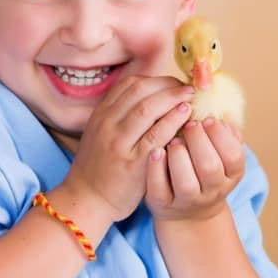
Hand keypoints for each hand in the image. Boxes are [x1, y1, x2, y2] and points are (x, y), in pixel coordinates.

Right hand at [63, 74, 196, 222]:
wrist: (86, 198)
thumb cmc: (100, 167)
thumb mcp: (101, 133)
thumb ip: (120, 115)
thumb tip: (153, 98)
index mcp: (101, 114)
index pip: (130, 84)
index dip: (157, 80)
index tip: (174, 83)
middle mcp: (107, 123)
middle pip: (140, 90)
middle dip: (168, 85)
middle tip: (188, 88)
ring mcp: (118, 141)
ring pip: (148, 108)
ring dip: (173, 98)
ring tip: (191, 98)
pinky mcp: (132, 162)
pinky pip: (155, 134)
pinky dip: (172, 121)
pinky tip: (185, 117)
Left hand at [145, 117, 245, 222]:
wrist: (187, 210)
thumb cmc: (203, 169)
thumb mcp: (220, 153)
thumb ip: (223, 132)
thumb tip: (221, 105)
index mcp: (230, 174)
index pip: (233, 156)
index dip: (220, 135)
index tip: (207, 119)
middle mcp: (212, 190)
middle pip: (209, 167)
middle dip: (198, 141)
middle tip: (188, 125)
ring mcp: (187, 200)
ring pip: (185, 182)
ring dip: (178, 155)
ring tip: (172, 139)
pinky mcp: (163, 203)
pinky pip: (159, 189)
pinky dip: (156, 169)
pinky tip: (154, 151)